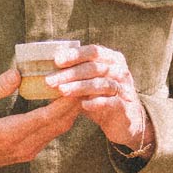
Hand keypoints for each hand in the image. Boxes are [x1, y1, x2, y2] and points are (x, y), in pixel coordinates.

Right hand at [0, 68, 80, 172]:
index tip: (76, 84)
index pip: (46, 117)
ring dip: (70, 110)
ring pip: (59, 130)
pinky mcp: (29, 152)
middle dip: (74, 103)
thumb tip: (17, 73)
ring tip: (77, 88)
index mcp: (10, 133)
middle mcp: (24, 145)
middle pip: (59, 124)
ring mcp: (28, 151)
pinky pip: (52, 134)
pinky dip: (61, 118)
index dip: (65, 102)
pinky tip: (64, 102)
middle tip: (84, 81)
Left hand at [39, 44, 153, 158]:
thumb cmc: (102, 97)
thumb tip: (48, 70)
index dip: (75, 54)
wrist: (124, 121)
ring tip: (62, 92)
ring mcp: (124, 88)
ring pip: (101, 83)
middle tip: (50, 81)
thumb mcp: (89, 82)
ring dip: (79, 87)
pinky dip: (95, 102)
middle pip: (94, 67)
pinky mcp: (124, 107)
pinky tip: (82, 105)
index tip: (56, 61)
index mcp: (112, 59)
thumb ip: (75, 74)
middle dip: (70, 73)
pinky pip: (110, 102)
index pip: (93, 51)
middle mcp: (120, 71)